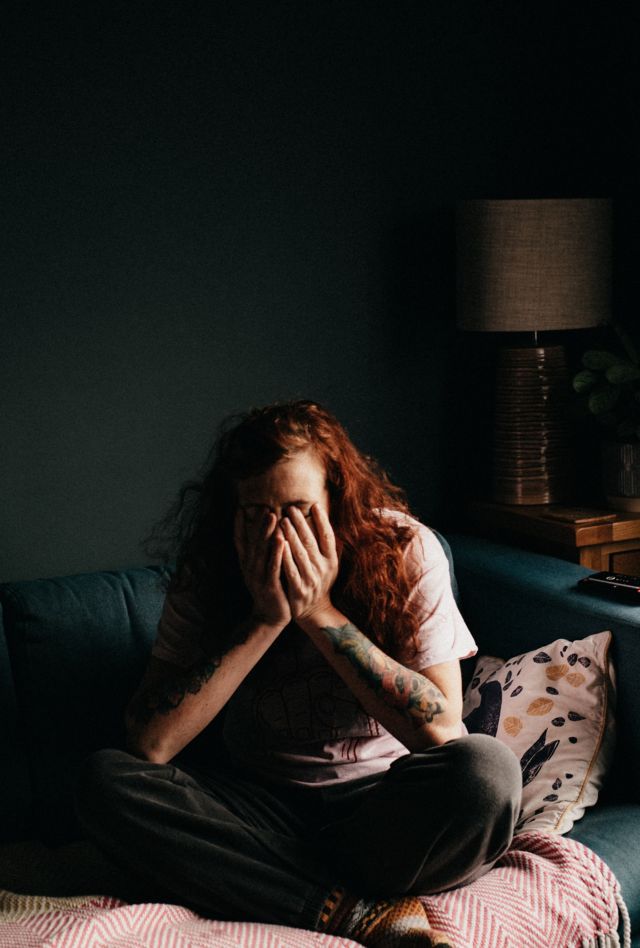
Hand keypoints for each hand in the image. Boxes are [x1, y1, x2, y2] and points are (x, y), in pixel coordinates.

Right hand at [234, 509, 290, 628]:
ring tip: (272, 516)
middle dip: (258, 523)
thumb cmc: (270, 589)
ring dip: (266, 533)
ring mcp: (258, 576)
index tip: (239, 508)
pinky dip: (275, 552)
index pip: (239, 540)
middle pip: (252, 541)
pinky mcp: (269, 585)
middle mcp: (250, 567)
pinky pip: (272, 566)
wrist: (270, 617)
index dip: (238, 525)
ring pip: (261, 550)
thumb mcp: (262, 569)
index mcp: (247, 563)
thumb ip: (261, 552)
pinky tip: (281, 540)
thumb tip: (265, 531)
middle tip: (264, 506)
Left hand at [280, 504, 338, 622]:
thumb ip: (327, 547)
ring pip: (301, 553)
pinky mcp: (299, 589)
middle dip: (301, 523)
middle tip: (291, 508)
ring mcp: (311, 579)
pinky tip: (278, 544)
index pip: (329, 536)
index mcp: (331, 561)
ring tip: (283, 520)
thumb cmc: (319, 582)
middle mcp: (323, 569)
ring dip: (292, 536)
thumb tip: (324, 521)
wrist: (314, 612)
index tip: (315, 505)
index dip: (323, 520)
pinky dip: (285, 557)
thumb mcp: (329, 566)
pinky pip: (291, 570)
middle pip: (312, 542)